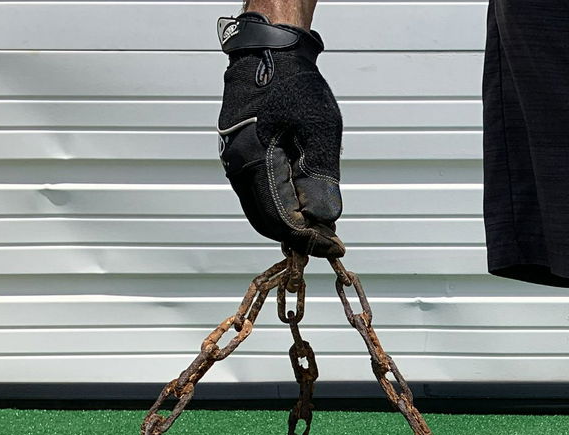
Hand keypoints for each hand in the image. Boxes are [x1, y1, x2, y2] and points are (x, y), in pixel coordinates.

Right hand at [217, 12, 343, 256]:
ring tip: (321, 225)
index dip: (309, 238)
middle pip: (266, 221)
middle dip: (298, 236)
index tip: (334, 246)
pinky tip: (303, 204)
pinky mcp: (239, 156)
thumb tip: (324, 218)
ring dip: (289, 223)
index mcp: (255, 161)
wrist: (268, 54)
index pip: (281, 220)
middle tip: (329, 240)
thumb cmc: (296, 87)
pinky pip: (258, 193)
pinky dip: (280, 205)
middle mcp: (238, 167)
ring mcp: (234, 162)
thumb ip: (322, 177)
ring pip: (260, 209)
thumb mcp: (321, 130)